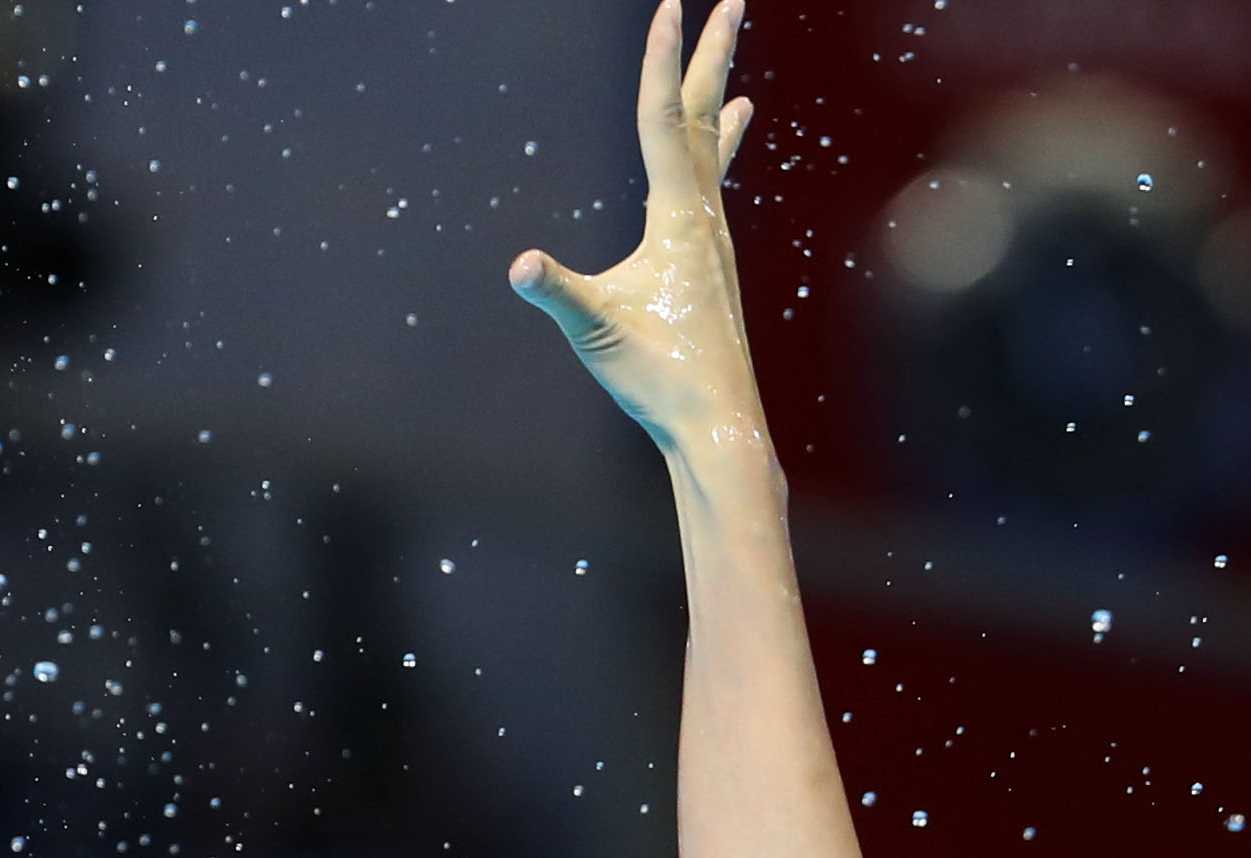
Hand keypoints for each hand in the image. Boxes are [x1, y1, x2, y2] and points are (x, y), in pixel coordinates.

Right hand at [507, 0, 766, 464]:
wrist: (716, 422)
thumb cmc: (660, 378)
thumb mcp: (598, 332)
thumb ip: (558, 292)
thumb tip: (522, 265)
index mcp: (678, 217)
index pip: (662, 120)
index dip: (661, 59)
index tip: (669, 4)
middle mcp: (704, 216)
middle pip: (702, 114)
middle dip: (710, 54)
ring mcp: (712, 238)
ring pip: (711, 146)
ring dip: (716, 93)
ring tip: (728, 58)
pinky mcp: (710, 261)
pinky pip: (713, 182)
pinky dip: (718, 146)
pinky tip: (729, 137)